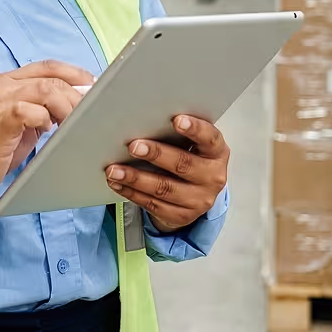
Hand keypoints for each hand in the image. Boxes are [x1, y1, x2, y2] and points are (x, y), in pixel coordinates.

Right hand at [0, 60, 95, 202]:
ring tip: (73, 123)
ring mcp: (0, 101)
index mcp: (8, 82)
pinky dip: (46, 119)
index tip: (93, 88)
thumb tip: (74, 105)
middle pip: (52, 77)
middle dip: (78, 94)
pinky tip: (47, 131)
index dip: (75, 74)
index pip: (48, 66)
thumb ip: (42, 110)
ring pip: (47, 90)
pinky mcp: (0, 120)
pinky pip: (32, 111)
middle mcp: (3, 86)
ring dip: (67, 107)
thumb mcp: (20, 123)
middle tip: (91, 112)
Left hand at [104, 115, 229, 232]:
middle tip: (133, 146)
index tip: (176, 120)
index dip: (195, 129)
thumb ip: (175, 131)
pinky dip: (132, 193)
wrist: (196, 193)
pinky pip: (153, 204)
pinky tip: (117, 183)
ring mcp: (199, 200)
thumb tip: (137, 115)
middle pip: (183, 164)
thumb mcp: (191, 143)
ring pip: (164, 188)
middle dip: (156, 154)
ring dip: (135, 178)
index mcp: (217, 153)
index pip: (210, 138)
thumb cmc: (189, 157)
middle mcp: (213, 177)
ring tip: (114, 169)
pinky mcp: (183, 216)